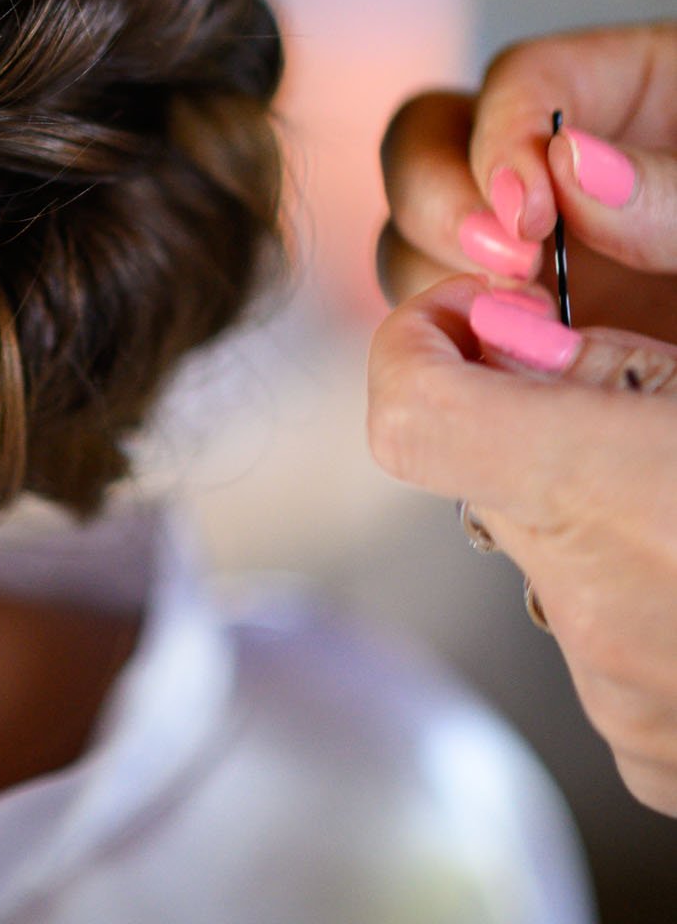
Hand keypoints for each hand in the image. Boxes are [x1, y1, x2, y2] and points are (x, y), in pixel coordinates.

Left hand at [367, 19, 676, 812]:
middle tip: (660, 381)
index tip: (499, 306)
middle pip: (488, 465)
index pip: (408, 408)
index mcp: (625, 491)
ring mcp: (626, 695)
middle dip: (546, 407)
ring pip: (552, 542)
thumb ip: (623, 329)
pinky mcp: (657, 754)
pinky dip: (650, 575)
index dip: (428, 339)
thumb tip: (498, 320)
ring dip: (607, 494)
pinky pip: (608, 626)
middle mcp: (601, 607)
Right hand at [376, 22, 676, 341]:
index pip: (516, 82)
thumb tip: (570, 168)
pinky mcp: (534, 338)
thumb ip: (671, 184)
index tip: (529, 211)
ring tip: (531, 332)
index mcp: (618, 92)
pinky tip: (521, 373)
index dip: (500, 138)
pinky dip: (465, 355)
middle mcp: (550, 166)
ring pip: (416, 246)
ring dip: (442, 284)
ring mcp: (536, 254)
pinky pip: (455, 335)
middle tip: (512, 267)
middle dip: (438, 206)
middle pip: (426, 148)